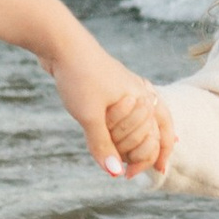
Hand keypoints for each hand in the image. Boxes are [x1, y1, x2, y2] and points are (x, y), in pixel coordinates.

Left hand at [50, 35, 164, 179]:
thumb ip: (102, 145)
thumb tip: (115, 173)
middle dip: (147, 149)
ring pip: (145, 118)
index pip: (158, 137)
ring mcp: (127, 88)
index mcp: (142, 99)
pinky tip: (127, 129)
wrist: (61, 43)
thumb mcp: (89, 116)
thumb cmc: (79, 76)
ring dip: (140, 137)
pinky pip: (129, 110)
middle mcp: (140, 93)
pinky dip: (132, 125)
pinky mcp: (111, 86)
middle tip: (139, 167)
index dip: (147, 160)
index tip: (128, 175)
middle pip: (155, 129)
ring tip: (139, 153)